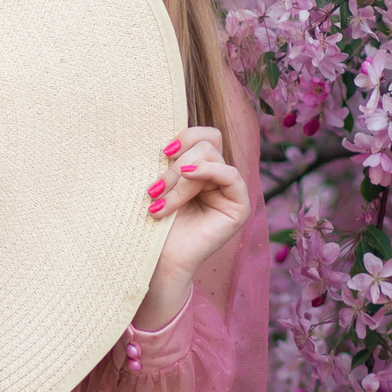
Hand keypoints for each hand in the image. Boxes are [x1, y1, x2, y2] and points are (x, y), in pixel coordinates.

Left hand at [135, 127, 247, 328]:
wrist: (156, 260)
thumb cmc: (152, 223)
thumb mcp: (161, 182)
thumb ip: (172, 157)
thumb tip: (169, 130)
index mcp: (202, 169)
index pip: (205, 135)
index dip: (185, 136)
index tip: (161, 152)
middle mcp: (219, 177)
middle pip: (207, 144)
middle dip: (176, 164)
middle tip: (155, 189)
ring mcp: (231, 191)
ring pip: (211, 158)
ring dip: (180, 179)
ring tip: (159, 201)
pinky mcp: (239, 207)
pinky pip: (231, 175)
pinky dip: (207, 171)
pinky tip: (186, 176)